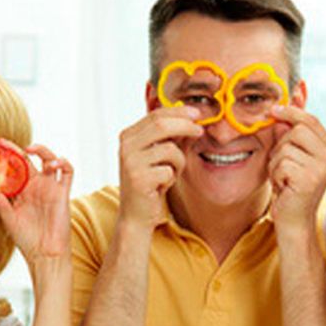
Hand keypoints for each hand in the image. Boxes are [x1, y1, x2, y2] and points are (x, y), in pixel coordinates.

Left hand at [0, 140, 73, 265]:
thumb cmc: (27, 239)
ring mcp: (50, 188)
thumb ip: (1, 204)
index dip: (6, 156)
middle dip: (20, 149)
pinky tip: (55, 162)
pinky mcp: (63, 193)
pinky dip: (64, 162)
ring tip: (31, 149)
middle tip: (8, 144)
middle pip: (30, 160)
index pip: (14, 168)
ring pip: (50, 160)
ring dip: (43, 151)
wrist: (45, 253)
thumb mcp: (9, 219)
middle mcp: (36, 186)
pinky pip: (67, 172)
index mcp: (21, 190)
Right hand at [117, 106, 203, 230]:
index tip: (197, 113)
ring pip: (169, 149)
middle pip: (162, 125)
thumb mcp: (161, 156)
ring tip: (172, 173)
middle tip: (200, 131)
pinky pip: (168, 170)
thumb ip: (173, 137)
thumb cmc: (151, 182)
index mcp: (128, 136)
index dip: (178, 112)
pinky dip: (172, 178)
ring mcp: (130, 162)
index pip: (156, 115)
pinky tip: (162, 186)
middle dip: (186, 126)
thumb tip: (193, 117)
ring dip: (179, 162)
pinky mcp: (139, 179)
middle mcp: (126, 146)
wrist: (137, 214)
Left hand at [268, 106, 325, 231]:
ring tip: (283, 178)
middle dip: (281, 145)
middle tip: (281, 164)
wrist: (294, 220)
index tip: (272, 110)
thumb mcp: (292, 155)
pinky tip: (283, 187)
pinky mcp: (309, 179)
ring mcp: (322, 167)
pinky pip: (282, 163)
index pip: (310, 120)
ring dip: (276, 163)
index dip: (290, 112)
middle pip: (297, 130)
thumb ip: (290, 131)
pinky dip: (275, 174)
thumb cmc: (291, 187)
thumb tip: (285, 103)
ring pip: (286, 147)